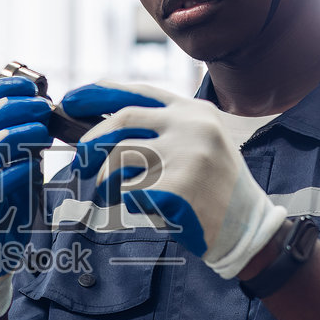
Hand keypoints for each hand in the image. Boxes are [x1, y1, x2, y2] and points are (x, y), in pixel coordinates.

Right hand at [0, 75, 51, 319]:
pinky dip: (9, 175)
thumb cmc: (2, 211)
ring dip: (11, 139)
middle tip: (42, 106)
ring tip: (43, 133)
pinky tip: (32, 167)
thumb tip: (41, 107)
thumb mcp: (10, 169)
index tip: (26, 84)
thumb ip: (18, 144)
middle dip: (6, 111)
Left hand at [60, 81, 288, 278]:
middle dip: (92, 140)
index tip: (73, 100)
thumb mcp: (199, 143)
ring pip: (120, 157)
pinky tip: (148, 208)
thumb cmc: (215, 189)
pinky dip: (129, 202)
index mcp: (194, 111)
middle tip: (80, 160)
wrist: (246, 228)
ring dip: (106, 178)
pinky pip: (131, 190)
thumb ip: (162, 129)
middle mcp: (191, 126)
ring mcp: (185, 154)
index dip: (100, 94)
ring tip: (111, 193)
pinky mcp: (177, 186)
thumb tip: (104, 127)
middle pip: (122, 120)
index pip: (139, 92)